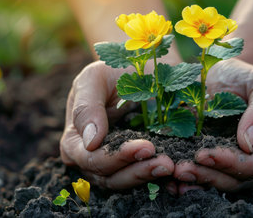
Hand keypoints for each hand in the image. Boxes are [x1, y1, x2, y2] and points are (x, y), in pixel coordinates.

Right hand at [60, 61, 173, 188]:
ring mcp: (115, 165)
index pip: (90, 159)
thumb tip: (90, 142)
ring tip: (172, 166)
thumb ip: (87, 107)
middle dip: (137, 171)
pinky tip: (177, 175)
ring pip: (127, 182)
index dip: (115, 157)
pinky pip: (145, 179)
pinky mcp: (137, 165)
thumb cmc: (112, 72)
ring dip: (149, 176)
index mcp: (75, 140)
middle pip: (109, 176)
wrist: (140, 71)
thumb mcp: (94, 79)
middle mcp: (91, 158)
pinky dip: (160, 180)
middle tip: (166, 162)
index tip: (146, 146)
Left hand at [172, 58, 252, 193]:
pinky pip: (203, 177)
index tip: (203, 155)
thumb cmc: (245, 76)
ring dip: (195, 181)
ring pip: (218, 182)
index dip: (228, 163)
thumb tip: (249, 143)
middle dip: (207, 175)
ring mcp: (233, 161)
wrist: (221, 73)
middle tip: (181, 169)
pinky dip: (188, 182)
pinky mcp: (213, 160)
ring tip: (174, 173)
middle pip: (234, 179)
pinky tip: (171, 182)